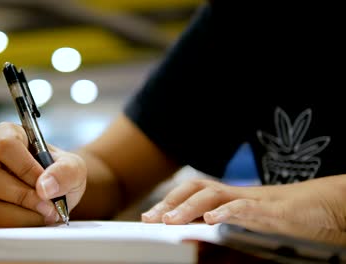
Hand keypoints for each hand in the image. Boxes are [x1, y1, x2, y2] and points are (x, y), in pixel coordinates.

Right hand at [0, 122, 86, 227]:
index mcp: (7, 134)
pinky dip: (16, 225)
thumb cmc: (60, 172)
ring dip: (20, 216)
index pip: (5, 146)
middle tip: (49, 207)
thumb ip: (66, 171)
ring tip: (45, 216)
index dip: (25, 167)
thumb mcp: (74, 167)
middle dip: (22, 196)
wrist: (56, 192)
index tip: (45, 183)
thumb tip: (44, 187)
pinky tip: (35, 220)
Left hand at [141, 177, 344, 229]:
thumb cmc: (291, 218)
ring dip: (189, 207)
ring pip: (216, 195)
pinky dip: (229, 212)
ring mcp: (256, 201)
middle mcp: (239, 196)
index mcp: (232, 199)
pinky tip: (212, 219)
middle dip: (171, 202)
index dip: (170, 202)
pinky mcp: (276, 211)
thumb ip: (228, 227)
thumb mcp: (254, 225)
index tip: (149, 217)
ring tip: (169, 220)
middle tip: (150, 218)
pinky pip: (248, 208)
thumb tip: (197, 236)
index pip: (195, 194)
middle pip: (197, 189)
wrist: (330, 206)